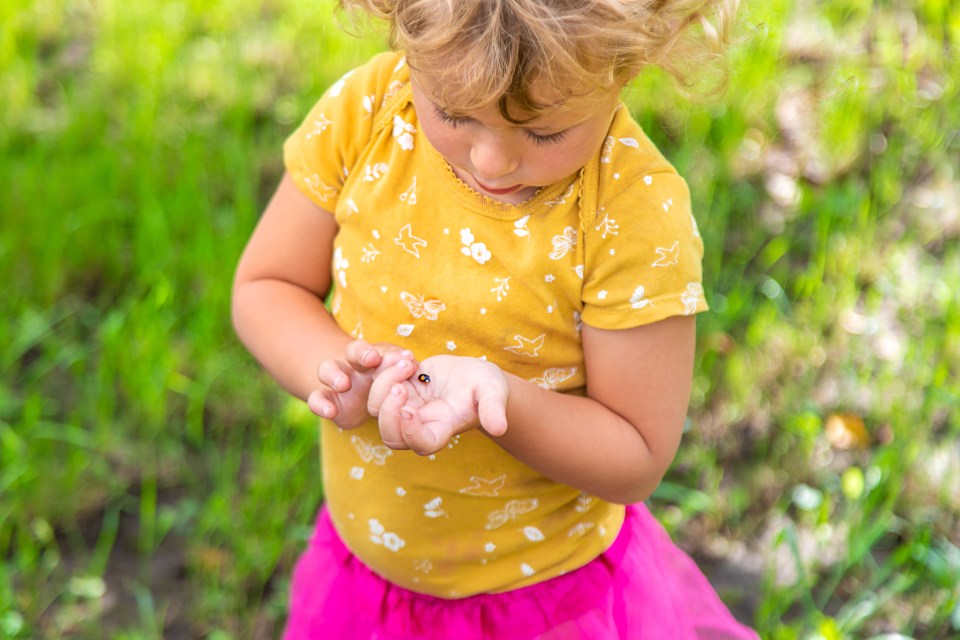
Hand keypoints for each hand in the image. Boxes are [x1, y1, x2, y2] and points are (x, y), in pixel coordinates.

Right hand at [307, 340, 414, 428]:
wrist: (364, 398)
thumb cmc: (384, 378)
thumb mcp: (393, 371)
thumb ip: (399, 365)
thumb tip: (409, 358)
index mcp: (366, 356)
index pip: (362, 349)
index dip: (367, 352)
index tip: (377, 357)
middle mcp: (349, 364)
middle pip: (348, 353)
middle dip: (356, 356)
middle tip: (368, 362)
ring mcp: (335, 382)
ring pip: (326, 371)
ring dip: (334, 375)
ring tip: (343, 384)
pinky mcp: (329, 402)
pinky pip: (316, 400)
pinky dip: (320, 405)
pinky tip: (329, 411)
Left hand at [368, 355, 508, 454]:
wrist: (476, 375)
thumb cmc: (488, 387)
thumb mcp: (493, 393)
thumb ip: (494, 410)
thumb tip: (500, 428)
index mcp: (442, 429)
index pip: (421, 444)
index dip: (410, 433)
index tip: (410, 410)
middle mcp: (420, 423)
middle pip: (391, 436)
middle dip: (388, 413)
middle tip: (401, 387)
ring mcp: (407, 407)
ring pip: (377, 408)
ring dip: (384, 384)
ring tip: (409, 363)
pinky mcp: (399, 389)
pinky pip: (377, 385)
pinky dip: (385, 370)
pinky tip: (410, 357)